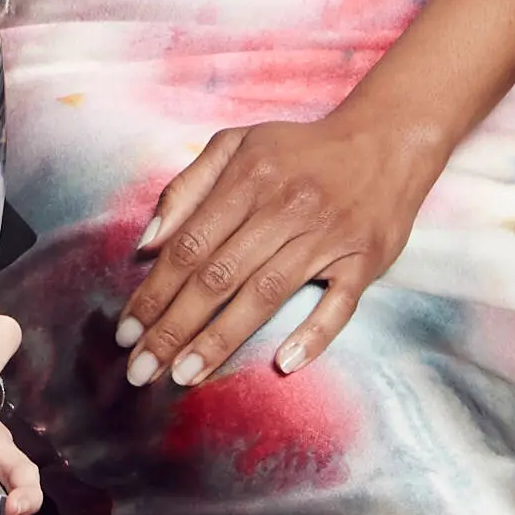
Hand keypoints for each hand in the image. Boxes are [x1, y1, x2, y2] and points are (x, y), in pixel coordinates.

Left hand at [117, 101, 449, 387]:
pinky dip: (314, 334)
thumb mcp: (237, 147)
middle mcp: (284, 208)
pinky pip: (340, 304)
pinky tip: (286, 363)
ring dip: (222, 339)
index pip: (189, 246)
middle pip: (219, 276)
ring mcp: (327, 236)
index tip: (127, 331)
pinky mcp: (364, 259)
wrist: (387, 141)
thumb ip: (187, 189)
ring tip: (185, 374)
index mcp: (248, 180)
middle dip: (173, 327)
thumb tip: (148, 242)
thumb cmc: (301, 151)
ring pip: (266, 294)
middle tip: (142, 370)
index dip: (154, 291)